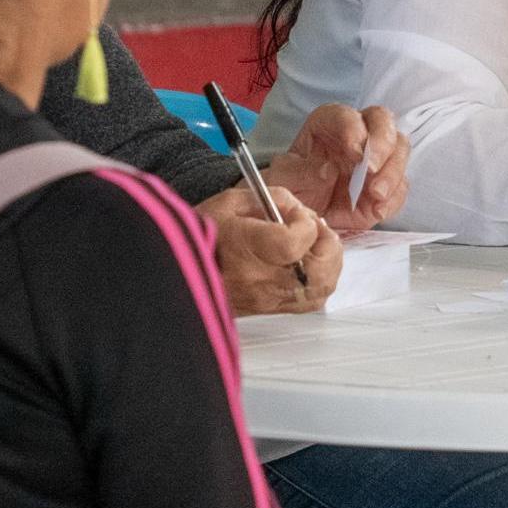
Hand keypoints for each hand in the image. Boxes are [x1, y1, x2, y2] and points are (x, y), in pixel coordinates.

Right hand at [197, 185, 339, 316]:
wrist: (179, 269)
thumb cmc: (202, 234)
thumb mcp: (231, 201)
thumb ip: (274, 198)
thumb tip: (300, 209)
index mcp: (247, 248)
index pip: (296, 243)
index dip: (307, 224)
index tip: (295, 215)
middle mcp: (260, 279)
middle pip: (319, 271)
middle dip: (327, 244)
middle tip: (317, 230)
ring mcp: (267, 298)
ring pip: (321, 288)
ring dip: (328, 263)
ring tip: (315, 246)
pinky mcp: (270, 309)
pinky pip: (311, 302)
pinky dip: (319, 282)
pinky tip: (309, 265)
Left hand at [262, 103, 409, 234]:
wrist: (302, 219)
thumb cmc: (291, 188)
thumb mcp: (284, 179)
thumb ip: (301, 172)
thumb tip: (328, 169)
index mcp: (329, 124)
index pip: (347, 115)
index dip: (353, 130)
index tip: (354, 152)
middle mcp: (358, 136)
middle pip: (383, 122)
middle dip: (382, 143)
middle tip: (371, 169)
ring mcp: (376, 161)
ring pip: (399, 151)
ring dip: (392, 172)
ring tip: (376, 195)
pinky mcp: (386, 187)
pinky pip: (401, 186)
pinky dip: (394, 198)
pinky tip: (378, 211)